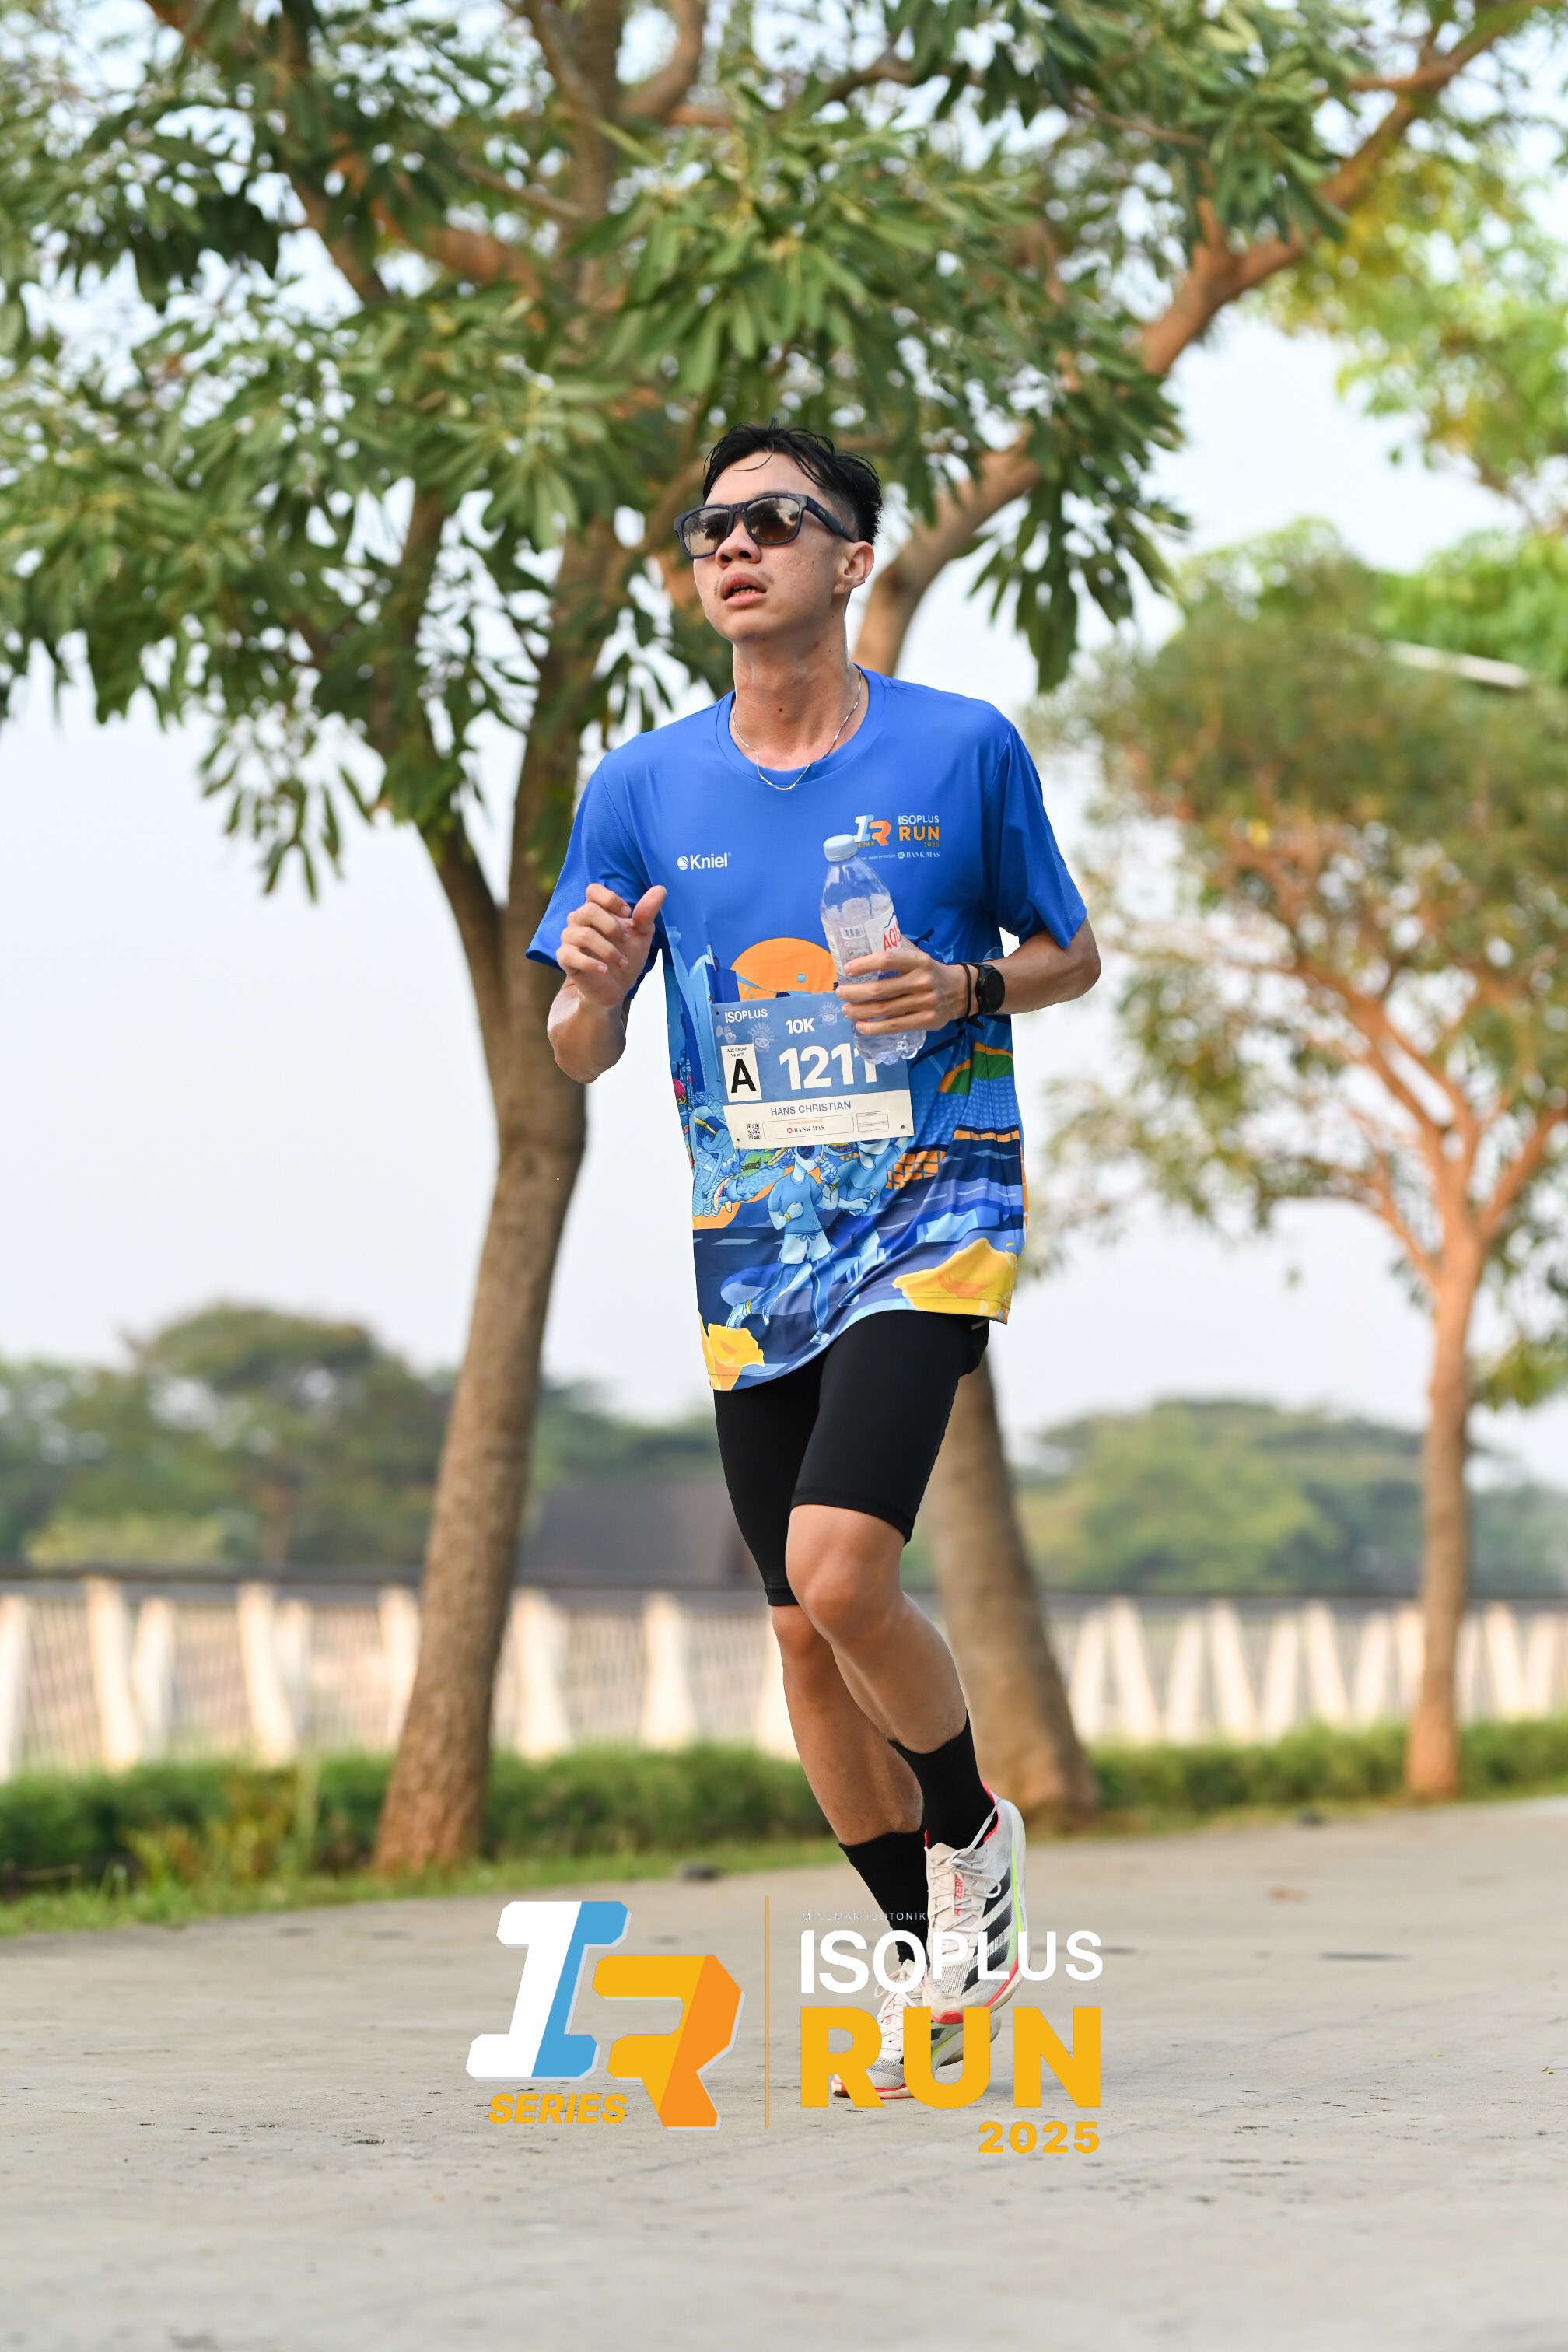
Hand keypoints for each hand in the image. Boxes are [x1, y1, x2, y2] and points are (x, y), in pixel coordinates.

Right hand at [557, 882, 666, 1009]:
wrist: (616, 987)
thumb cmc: (627, 955)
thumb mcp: (641, 934)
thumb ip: (647, 913)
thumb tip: (660, 889)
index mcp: (596, 909)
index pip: (593, 890)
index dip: (610, 899)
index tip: (628, 913)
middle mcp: (578, 920)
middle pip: (588, 910)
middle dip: (612, 926)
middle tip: (626, 940)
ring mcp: (569, 938)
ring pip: (583, 934)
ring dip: (608, 950)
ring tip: (622, 963)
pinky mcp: (565, 958)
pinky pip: (571, 955)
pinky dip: (590, 963)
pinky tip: (604, 970)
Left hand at [836, 939, 970, 1035]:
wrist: (961, 991)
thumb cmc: (930, 972)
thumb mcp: (918, 956)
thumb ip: (896, 950)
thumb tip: (864, 945)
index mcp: (919, 961)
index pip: (888, 959)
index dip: (865, 964)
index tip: (847, 969)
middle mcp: (922, 981)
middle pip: (881, 989)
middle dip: (855, 992)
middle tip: (840, 993)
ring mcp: (925, 1002)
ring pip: (885, 1009)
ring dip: (860, 1011)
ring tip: (846, 1010)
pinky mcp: (926, 1020)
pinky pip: (895, 1025)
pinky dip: (874, 1028)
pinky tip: (861, 1026)